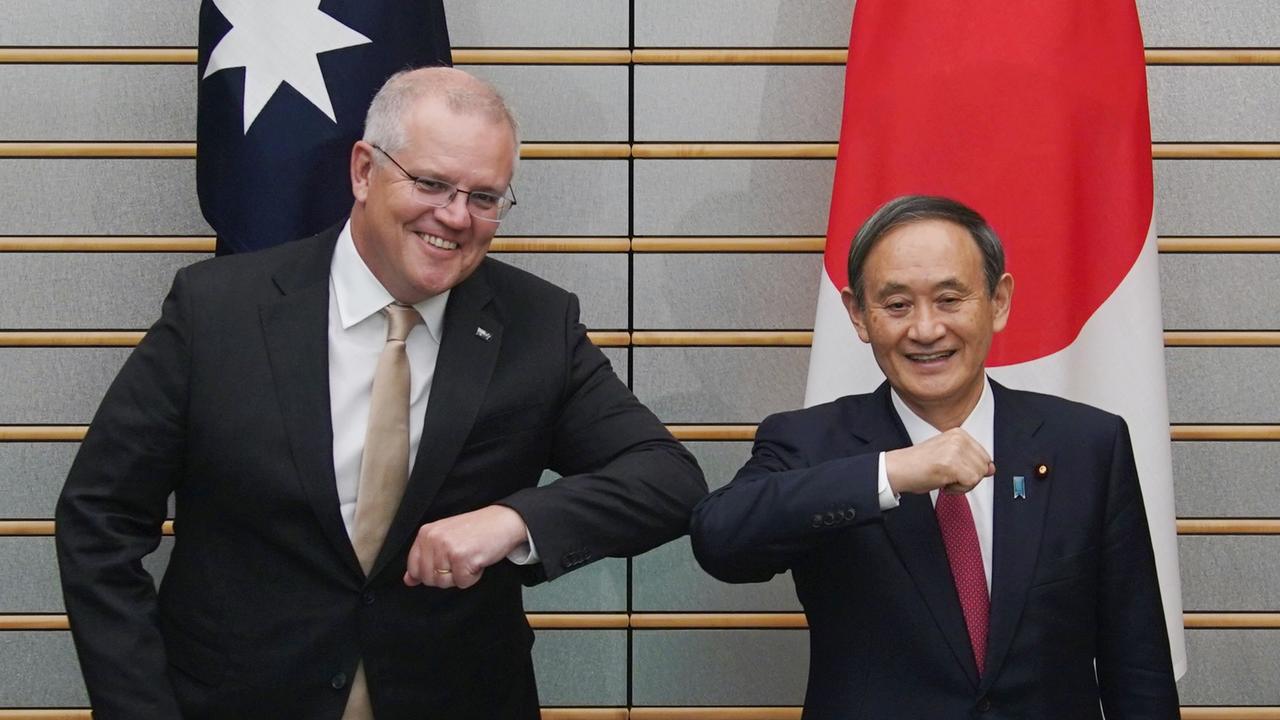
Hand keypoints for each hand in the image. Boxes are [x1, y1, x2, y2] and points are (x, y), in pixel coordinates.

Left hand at [403, 505, 528, 589]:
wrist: (503, 521)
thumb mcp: (445, 539)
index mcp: (426, 533)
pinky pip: (462, 583)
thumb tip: (408, 580)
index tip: (446, 564)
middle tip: (462, 559)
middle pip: (428, 578)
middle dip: (446, 576)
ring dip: (460, 576)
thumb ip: (425, 558)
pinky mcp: (462, 558)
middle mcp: (433, 539)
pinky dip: (473, 577)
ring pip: (443, 583)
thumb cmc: (476, 531)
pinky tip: (478, 560)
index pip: (413, 567)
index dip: (430, 572)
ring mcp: (446, 548)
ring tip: (470, 558)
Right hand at [884, 428, 994, 495]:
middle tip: (948, 475)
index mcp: (959, 433)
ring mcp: (956, 450)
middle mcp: (959, 439)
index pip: (983, 456)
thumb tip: (991, 469)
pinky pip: (970, 483)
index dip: (970, 469)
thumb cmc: (919, 465)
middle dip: (968, 477)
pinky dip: (958, 489)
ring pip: (978, 476)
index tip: (952, 469)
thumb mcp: (948, 455)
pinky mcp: (953, 464)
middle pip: (983, 466)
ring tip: (944, 478)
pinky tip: (943, 483)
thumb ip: (970, 460)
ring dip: (962, 484)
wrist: (898, 469)